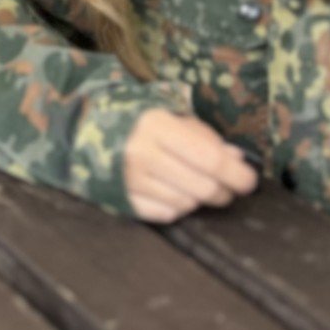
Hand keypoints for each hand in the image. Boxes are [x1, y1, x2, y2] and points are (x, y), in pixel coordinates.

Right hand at [123, 110, 258, 222]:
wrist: (81, 127)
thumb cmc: (134, 118)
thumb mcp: (169, 114)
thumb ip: (203, 136)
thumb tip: (236, 160)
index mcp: (156, 125)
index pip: (210, 159)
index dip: (237, 175)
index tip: (249, 181)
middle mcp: (141, 154)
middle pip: (202, 188)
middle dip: (223, 191)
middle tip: (226, 186)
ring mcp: (128, 180)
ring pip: (186, 205)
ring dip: (198, 199)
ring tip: (192, 184)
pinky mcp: (120, 199)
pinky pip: (164, 214)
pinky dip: (175, 207)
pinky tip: (170, 191)